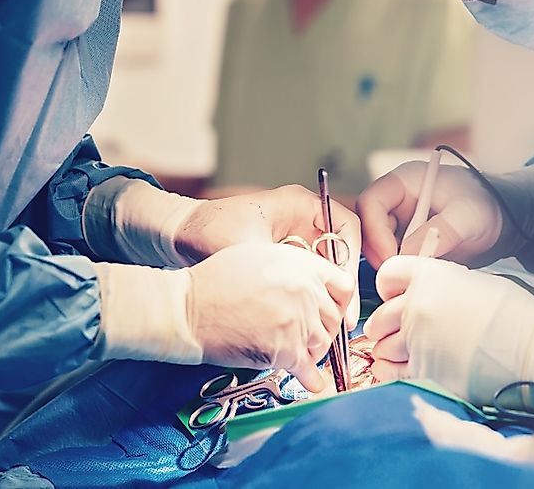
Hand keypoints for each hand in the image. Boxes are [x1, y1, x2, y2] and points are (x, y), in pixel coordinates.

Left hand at [175, 185, 361, 329]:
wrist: (180, 236)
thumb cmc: (210, 229)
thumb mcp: (249, 247)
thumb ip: (280, 267)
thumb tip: (308, 293)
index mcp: (300, 205)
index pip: (346, 227)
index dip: (352, 258)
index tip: (347, 287)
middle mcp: (304, 221)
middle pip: (341, 253)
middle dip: (344, 287)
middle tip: (345, 320)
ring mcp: (297, 241)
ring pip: (328, 271)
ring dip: (330, 297)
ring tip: (331, 328)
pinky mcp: (287, 261)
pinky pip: (310, 281)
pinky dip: (313, 301)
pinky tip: (311, 323)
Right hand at [189, 243, 354, 390]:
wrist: (190, 308)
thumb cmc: (214, 282)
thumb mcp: (259, 256)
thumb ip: (291, 269)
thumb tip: (307, 285)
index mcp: (302, 265)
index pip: (343, 285)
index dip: (340, 301)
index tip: (334, 311)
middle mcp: (305, 292)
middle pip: (335, 318)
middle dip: (325, 329)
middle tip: (312, 335)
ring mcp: (298, 322)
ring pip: (323, 344)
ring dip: (314, 352)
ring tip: (299, 353)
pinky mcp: (286, 350)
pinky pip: (309, 370)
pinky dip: (312, 379)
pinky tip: (313, 382)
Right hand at [356, 161, 502, 268]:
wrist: (504, 222)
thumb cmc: (487, 207)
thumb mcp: (467, 217)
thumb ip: (439, 232)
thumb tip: (409, 254)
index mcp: (405, 181)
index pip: (371, 203)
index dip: (374, 231)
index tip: (391, 257)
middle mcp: (397, 200)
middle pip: (368, 226)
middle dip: (379, 251)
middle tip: (397, 273)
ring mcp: (401, 221)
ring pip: (377, 245)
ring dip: (389, 263)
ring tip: (409, 277)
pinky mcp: (407, 241)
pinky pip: (392, 256)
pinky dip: (399, 269)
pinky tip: (414, 278)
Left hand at [363, 255, 533, 409]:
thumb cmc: (513, 314)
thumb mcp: (471, 282)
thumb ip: (437, 286)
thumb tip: (417, 296)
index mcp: (430, 276)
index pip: (386, 274)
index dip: (388, 287)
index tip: (394, 297)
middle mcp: (417, 305)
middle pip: (378, 317)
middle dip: (383, 326)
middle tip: (395, 333)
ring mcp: (417, 340)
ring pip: (382, 347)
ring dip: (388, 353)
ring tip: (402, 355)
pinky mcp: (424, 372)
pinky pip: (391, 373)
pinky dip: (392, 373)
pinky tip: (402, 371)